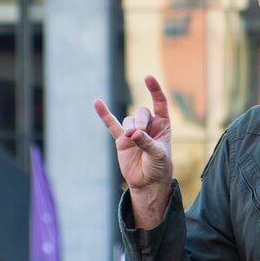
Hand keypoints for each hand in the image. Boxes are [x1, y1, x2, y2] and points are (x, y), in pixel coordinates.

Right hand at [92, 76, 173, 224]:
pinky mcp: (121, 140)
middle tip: (139, 134)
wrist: (148, 182)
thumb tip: (133, 134)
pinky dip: (104, 114)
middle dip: (140, 122)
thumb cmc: (159, 167)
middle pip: (141, 112)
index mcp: (162, 125)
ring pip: (128, 120)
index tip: (147, 78)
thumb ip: (147, 143)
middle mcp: (148, 126)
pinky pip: (111, 124)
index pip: (159, 102)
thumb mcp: (158, 155)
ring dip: (130, 128)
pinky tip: (97, 102)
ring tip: (132, 139)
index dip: (154, 90)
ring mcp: (133, 132)